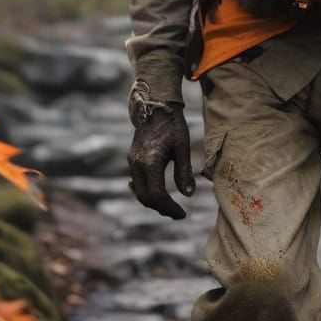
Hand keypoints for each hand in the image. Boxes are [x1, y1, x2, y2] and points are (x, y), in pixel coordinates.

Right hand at [127, 101, 194, 219]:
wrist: (154, 106)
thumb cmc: (172, 124)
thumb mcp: (182, 146)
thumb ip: (184, 171)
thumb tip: (188, 195)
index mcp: (150, 161)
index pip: (157, 195)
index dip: (169, 208)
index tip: (182, 214)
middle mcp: (137, 164)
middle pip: (145, 197)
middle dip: (162, 208)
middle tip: (178, 213)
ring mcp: (132, 162)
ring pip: (139, 192)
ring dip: (154, 202)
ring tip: (171, 207)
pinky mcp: (132, 160)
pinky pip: (137, 184)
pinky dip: (147, 193)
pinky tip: (159, 195)